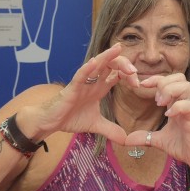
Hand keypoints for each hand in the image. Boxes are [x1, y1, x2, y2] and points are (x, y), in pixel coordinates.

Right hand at [17, 44, 139, 143]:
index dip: (129, 75)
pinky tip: (95, 61)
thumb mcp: (96, 125)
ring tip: (118, 50)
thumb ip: (111, 130)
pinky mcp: (72, 88)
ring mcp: (83, 83)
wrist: (51, 122)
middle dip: (124, 64)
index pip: (118, 74)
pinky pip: (80, 75)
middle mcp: (93, 81)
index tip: (138, 84)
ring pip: (97, 64)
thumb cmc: (71, 117)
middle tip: (134, 71)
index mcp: (100, 87)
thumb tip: (126, 140)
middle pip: (111, 65)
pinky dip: (87, 68)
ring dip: (108, 57)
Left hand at [124, 74, 189, 173]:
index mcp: (176, 104)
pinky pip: (189, 106)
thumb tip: (127, 141)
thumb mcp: (159, 140)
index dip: (155, 79)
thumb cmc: (183, 146)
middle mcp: (184, 103)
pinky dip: (177, 107)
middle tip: (156, 99)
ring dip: (170, 91)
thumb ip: (145, 137)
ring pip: (186, 86)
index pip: (168, 81)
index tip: (142, 85)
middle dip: (164, 83)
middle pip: (180, 77)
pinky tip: (168, 115)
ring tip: (161, 104)